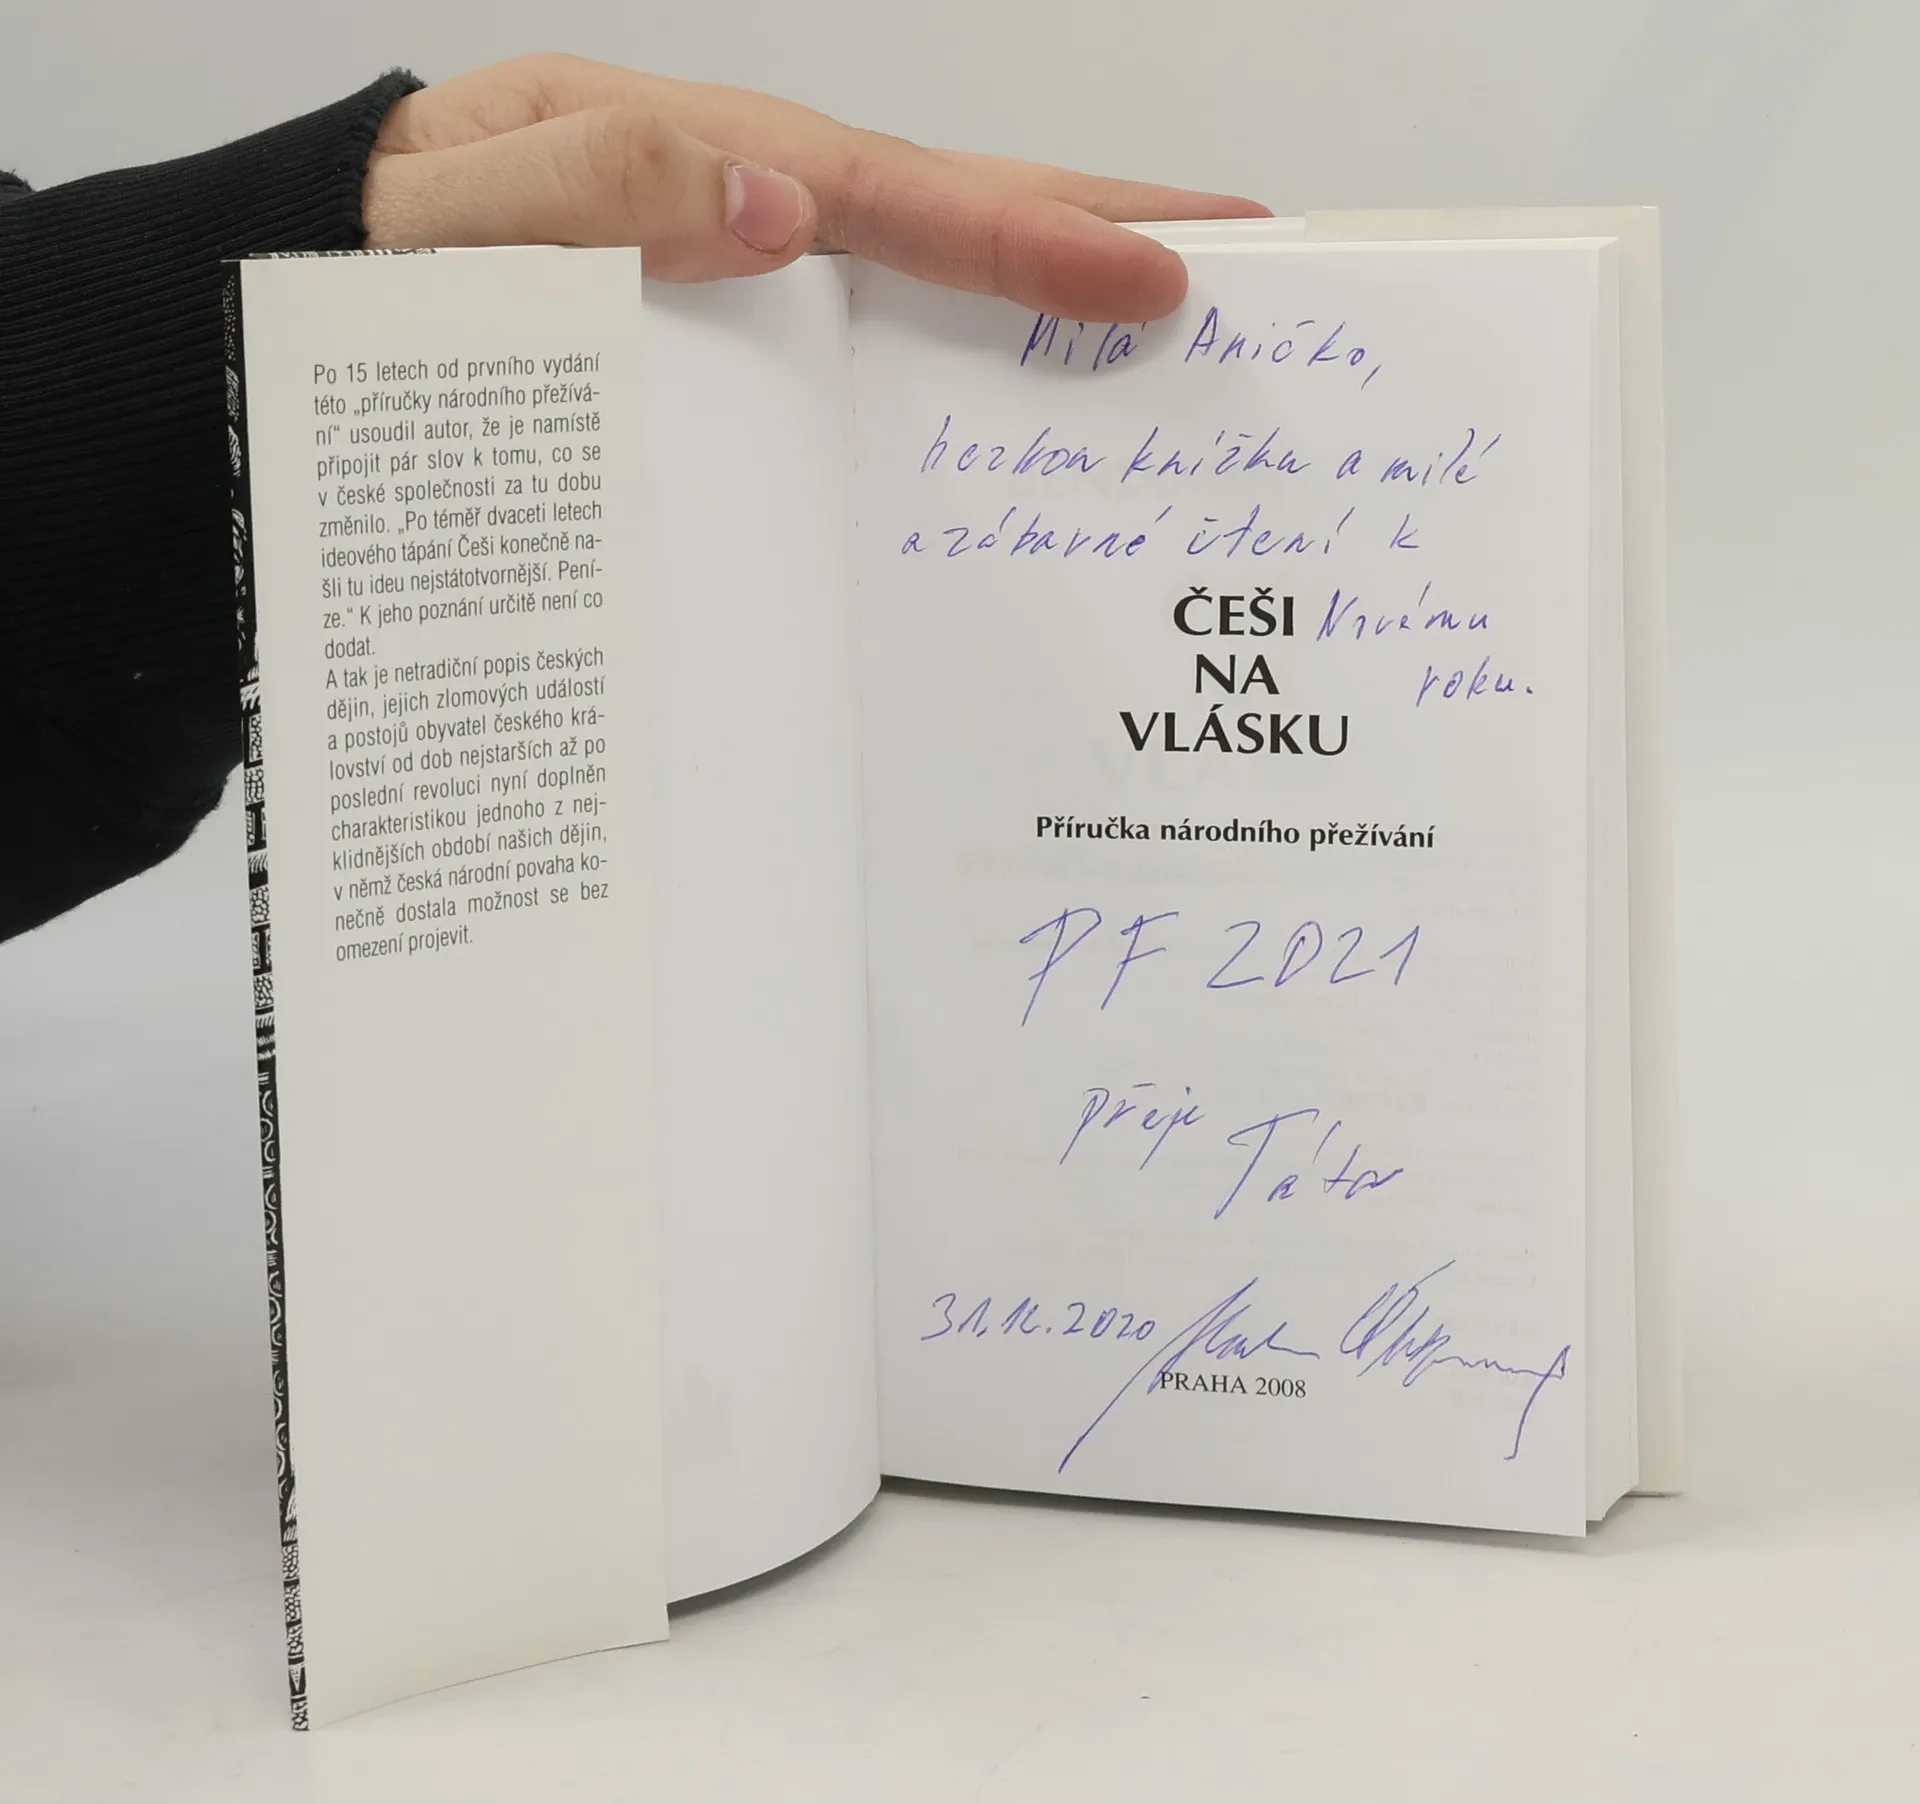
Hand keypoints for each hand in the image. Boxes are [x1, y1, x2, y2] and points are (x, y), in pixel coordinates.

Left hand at [362, 55, 1268, 321]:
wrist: (298, 288)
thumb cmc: (367, 248)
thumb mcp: (450, 211)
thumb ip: (591, 195)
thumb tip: (770, 204)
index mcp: (696, 166)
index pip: (899, 200)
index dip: (1034, 235)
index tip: (1165, 273)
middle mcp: (738, 209)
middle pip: (947, 211)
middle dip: (1095, 227)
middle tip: (1243, 254)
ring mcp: (738, 274)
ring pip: (916, 282)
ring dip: (1040, 299)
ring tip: (1160, 337)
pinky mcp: (721, 336)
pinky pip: (854, 347)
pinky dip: (946, 361)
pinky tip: (994, 418)